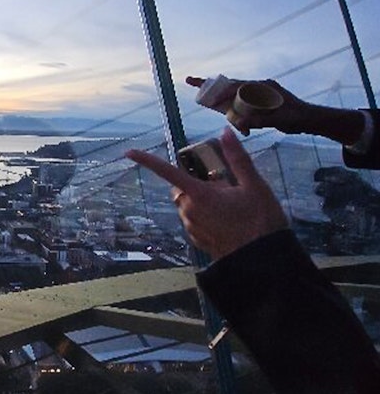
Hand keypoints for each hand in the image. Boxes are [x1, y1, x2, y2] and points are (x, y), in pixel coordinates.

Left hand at [126, 129, 288, 260]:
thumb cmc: (261, 222)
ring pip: (187, 204)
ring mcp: (191, 227)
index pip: (167, 172)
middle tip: (224, 185)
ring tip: (230, 205)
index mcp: (200, 195)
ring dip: (201, 199)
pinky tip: (227, 219)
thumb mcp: (255, 186)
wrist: (263, 261)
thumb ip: (237, 158)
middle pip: (181, 188)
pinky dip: (204, 214)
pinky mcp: (197, 240)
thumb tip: (225, 132)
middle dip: (195, 182)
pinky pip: (193, 220)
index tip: (129, 152)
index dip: (147, 161)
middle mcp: (189, 211)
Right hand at [185, 76, 311, 135]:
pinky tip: (237, 122)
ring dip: (223, 100)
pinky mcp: (260, 102)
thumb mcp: (279, 120)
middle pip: (230, 86)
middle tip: (190, 81)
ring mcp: (259, 94)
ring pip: (235, 96)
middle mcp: (259, 88)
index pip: (236, 86)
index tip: (203, 92)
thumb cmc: (298, 118)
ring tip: (206, 99)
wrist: (312, 119)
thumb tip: (240, 124)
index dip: (219, 90)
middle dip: (211, 85)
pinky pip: (242, 103)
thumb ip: (259, 121)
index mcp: (263, 88)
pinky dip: (235, 110)